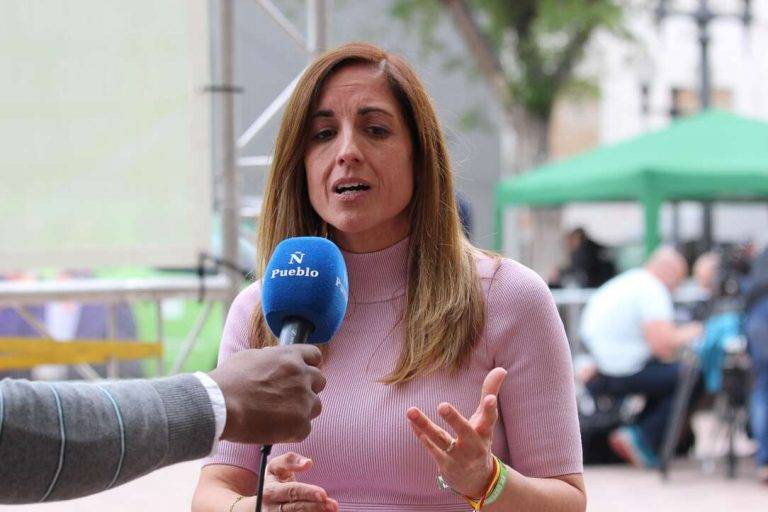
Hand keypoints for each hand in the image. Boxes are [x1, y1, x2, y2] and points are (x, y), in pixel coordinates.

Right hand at [209, 345, 325, 443]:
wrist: (219, 406)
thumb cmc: (228, 381)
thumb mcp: (250, 357)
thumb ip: (270, 357)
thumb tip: (274, 357)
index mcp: (290, 356)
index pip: (314, 356)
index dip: (308, 365)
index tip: (300, 374)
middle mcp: (302, 375)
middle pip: (319, 381)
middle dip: (307, 388)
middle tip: (287, 398)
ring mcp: (303, 400)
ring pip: (315, 406)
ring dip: (302, 410)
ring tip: (278, 416)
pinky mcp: (300, 424)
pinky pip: (305, 428)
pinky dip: (292, 431)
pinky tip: (274, 429)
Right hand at [261, 452, 338, 511]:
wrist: (257, 503)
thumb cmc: (272, 481)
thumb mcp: (276, 467)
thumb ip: (290, 460)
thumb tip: (308, 463)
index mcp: (270, 491)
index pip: (291, 492)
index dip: (307, 493)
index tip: (323, 494)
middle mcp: (271, 507)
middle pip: (297, 507)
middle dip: (316, 506)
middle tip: (332, 505)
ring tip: (331, 509)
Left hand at [407, 368, 506, 497]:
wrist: (477, 480)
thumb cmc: (479, 440)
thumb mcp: (486, 420)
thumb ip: (490, 392)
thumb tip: (501, 369)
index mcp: (484, 431)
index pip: (490, 419)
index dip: (490, 409)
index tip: (491, 399)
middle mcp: (473, 445)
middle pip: (464, 431)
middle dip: (454, 419)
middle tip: (442, 405)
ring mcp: (458, 456)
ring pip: (441, 439)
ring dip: (425, 425)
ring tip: (410, 410)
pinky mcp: (445, 464)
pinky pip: (431, 447)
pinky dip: (420, 434)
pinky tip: (410, 421)